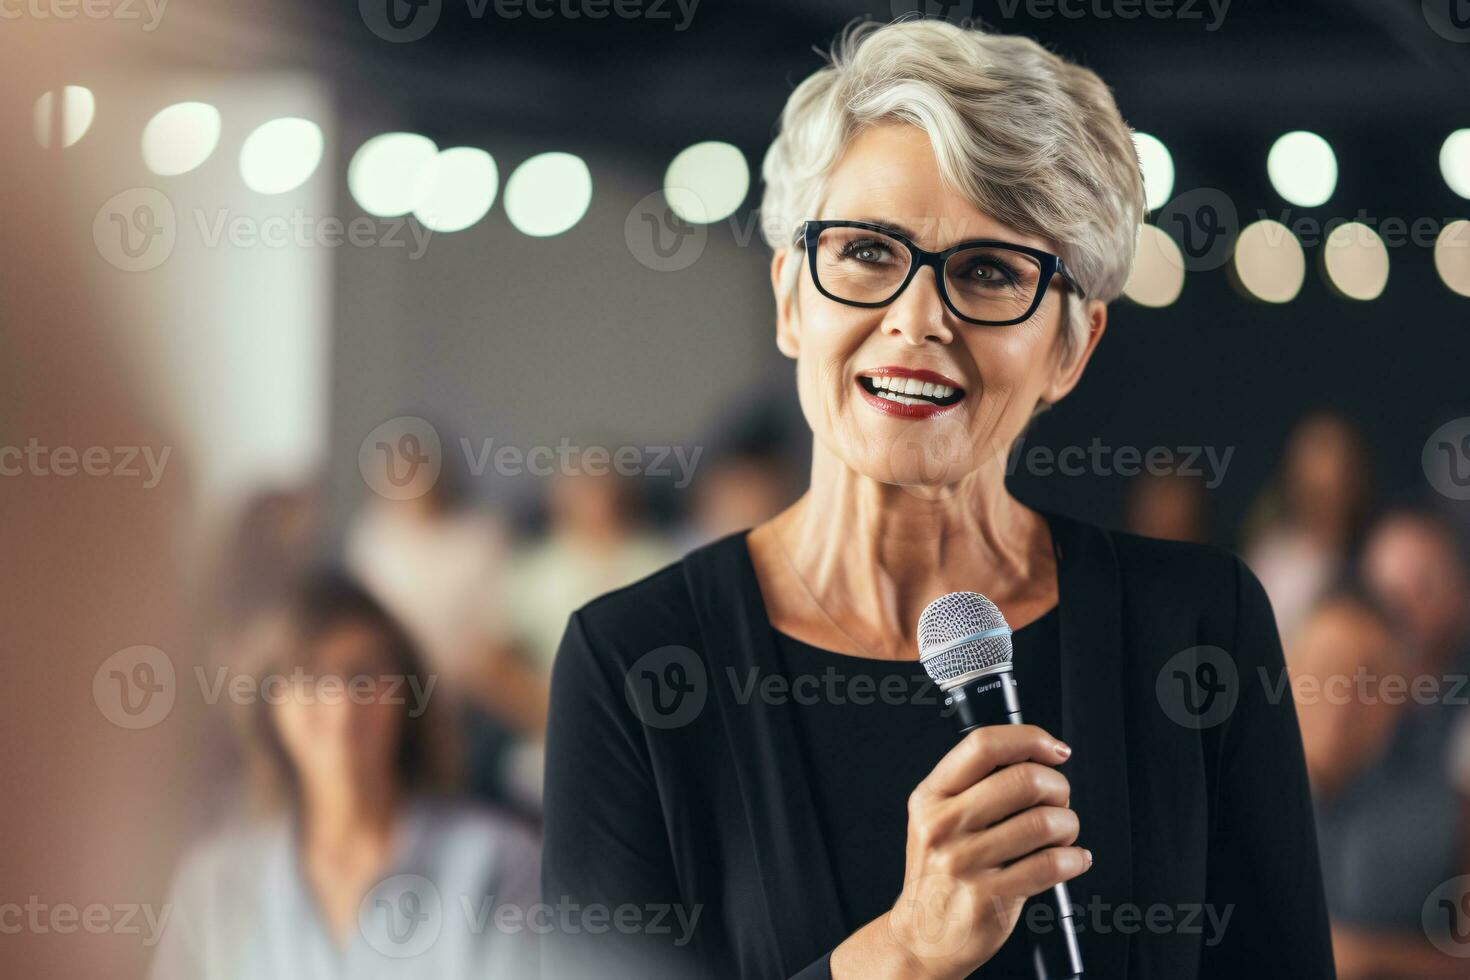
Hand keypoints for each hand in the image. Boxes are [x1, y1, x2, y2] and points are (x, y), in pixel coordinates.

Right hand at [832, 725, 1088, 979]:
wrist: (922, 934)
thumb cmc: (939, 872)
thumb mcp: (936, 817)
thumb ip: (973, 784)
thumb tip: (1035, 753)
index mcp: (931, 796)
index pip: (983, 745)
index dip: (1029, 739)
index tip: (1054, 750)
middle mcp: (943, 825)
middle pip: (1022, 780)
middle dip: (1058, 786)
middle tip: (1060, 799)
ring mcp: (963, 862)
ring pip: (1044, 822)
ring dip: (1068, 825)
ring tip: (1063, 834)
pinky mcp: (988, 896)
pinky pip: (1051, 865)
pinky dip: (1074, 859)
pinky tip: (1072, 859)